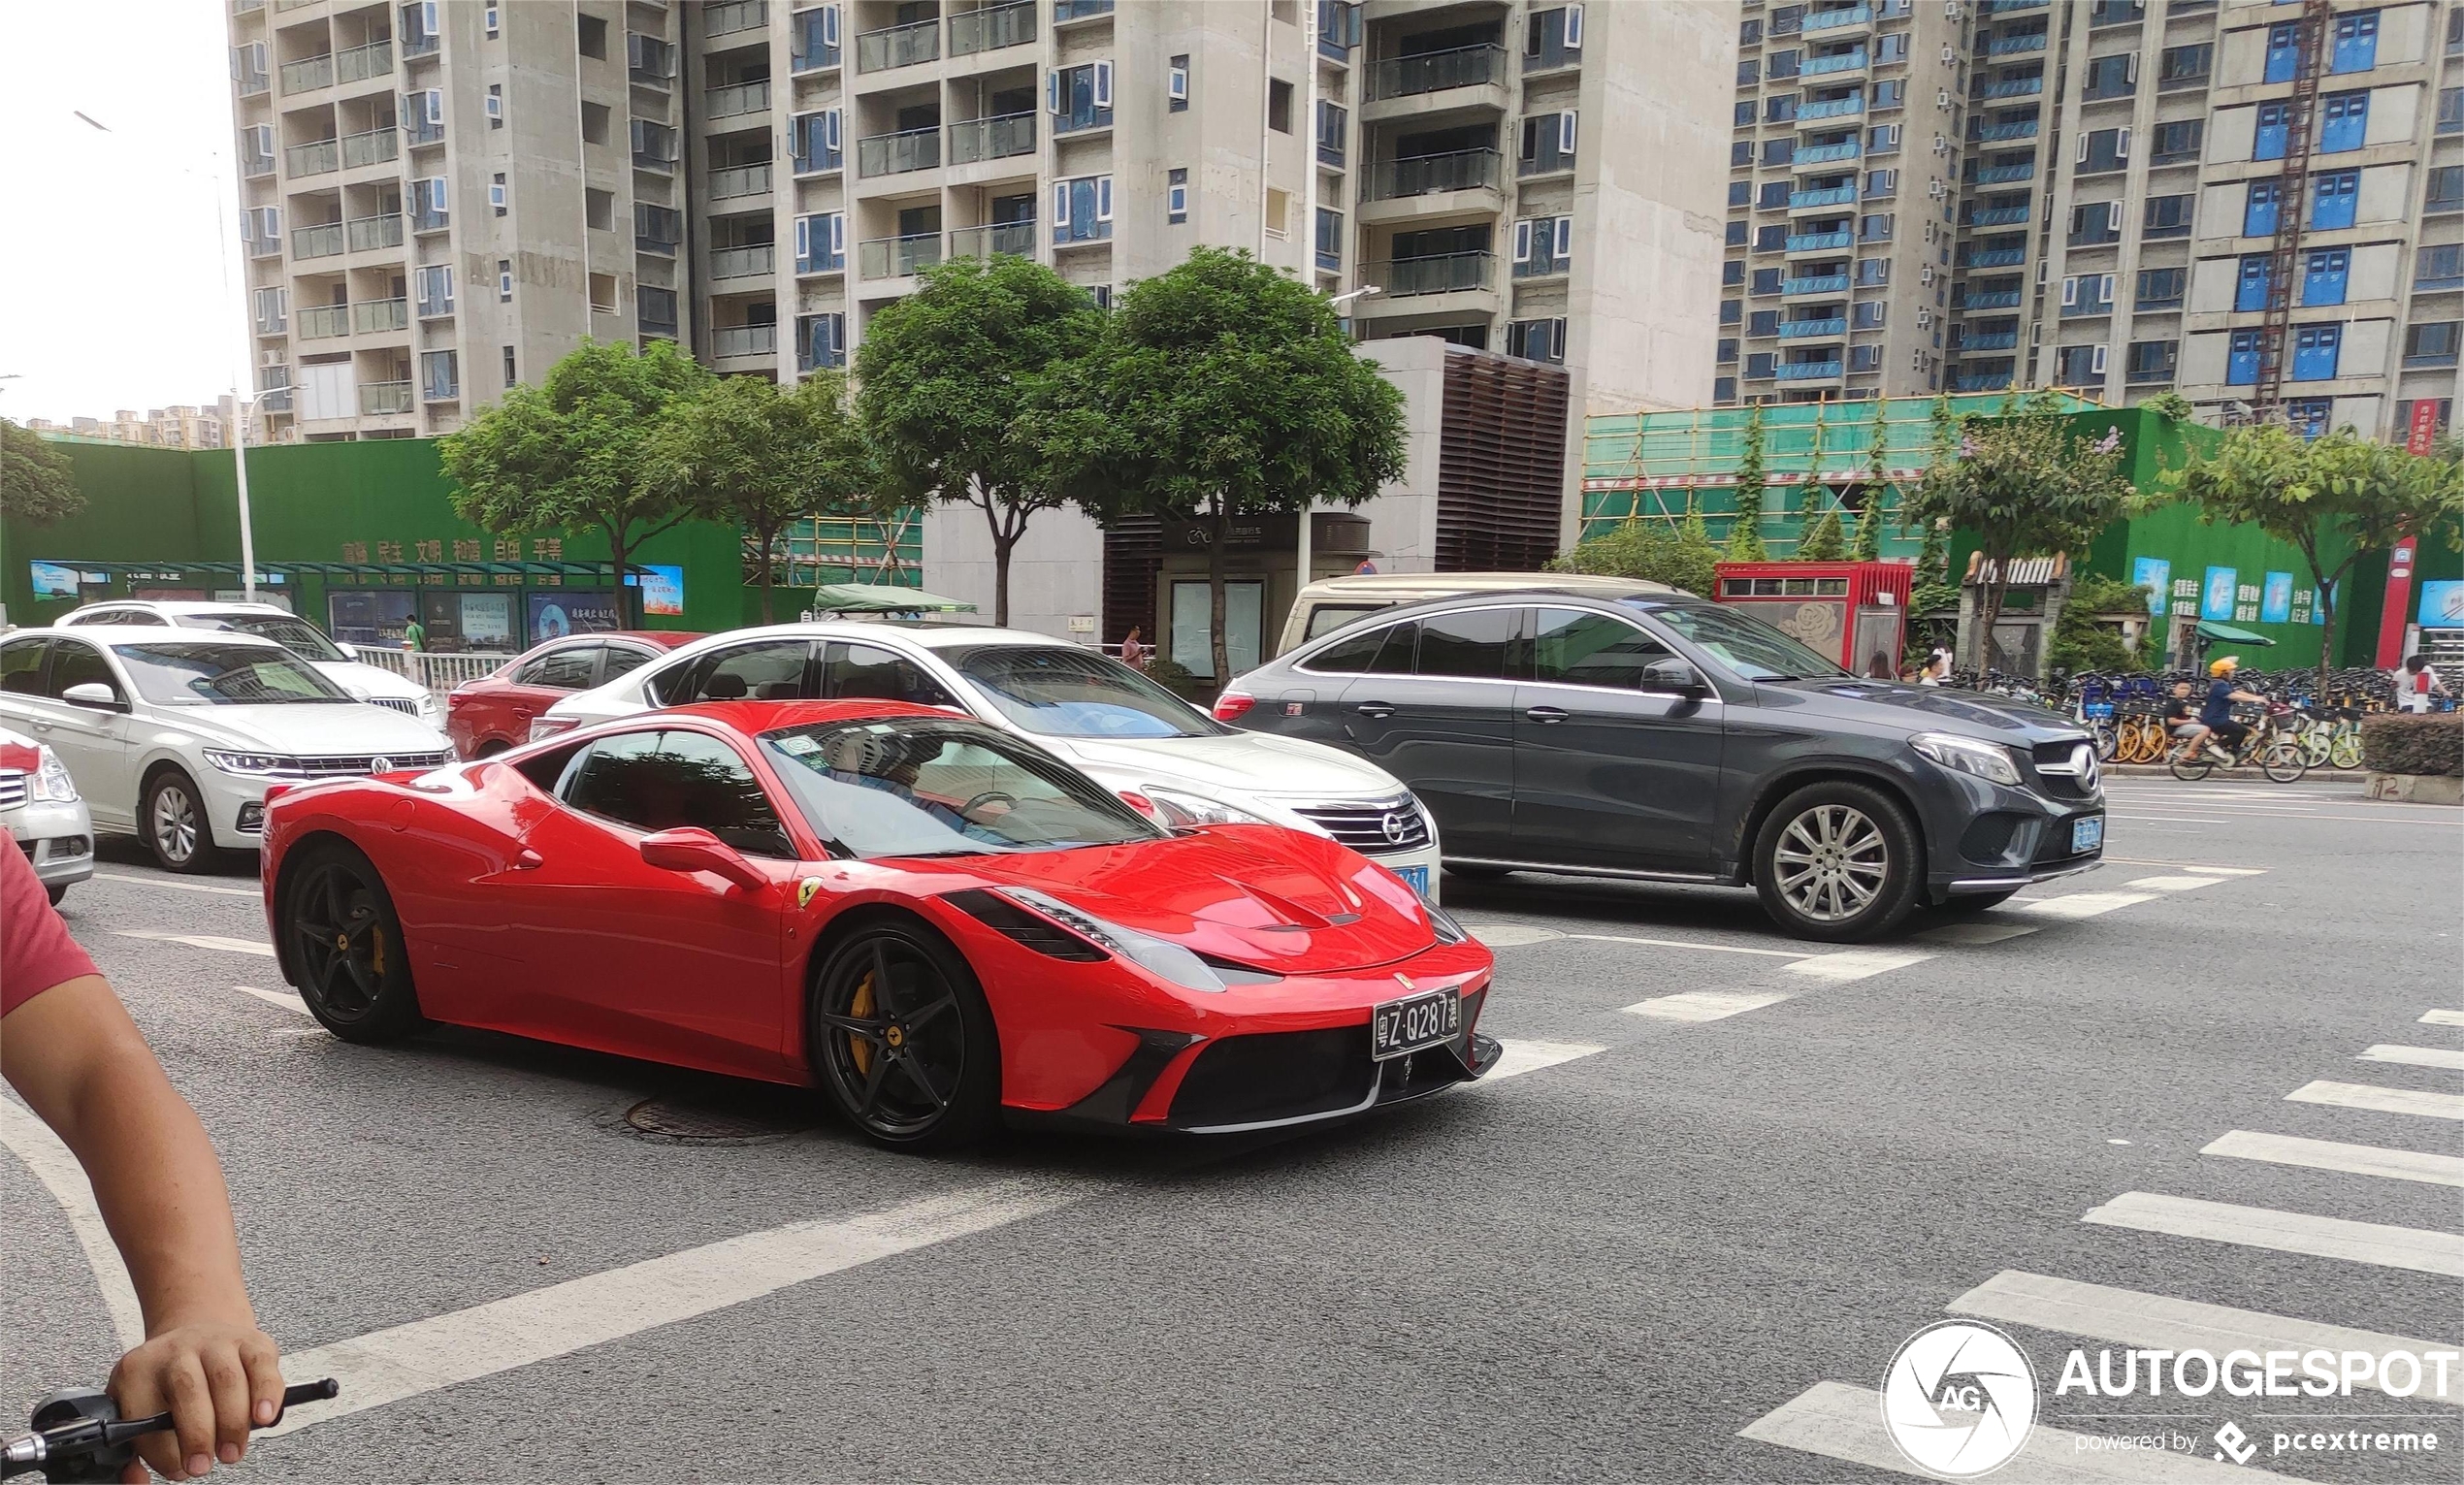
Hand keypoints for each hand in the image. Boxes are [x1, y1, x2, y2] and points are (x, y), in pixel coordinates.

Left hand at [107, 1320, 283, 1481]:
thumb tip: (136, 1481)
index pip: (144, 1414)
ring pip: (227, 1379)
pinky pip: (262, 1365)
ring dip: (232, 1422)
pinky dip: (267, 1393)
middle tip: (203, 1466)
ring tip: (232, 1453)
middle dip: (197, 1435)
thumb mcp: (135, 1405)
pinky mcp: (251, 1341)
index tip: (178, 1469)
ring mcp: (216, 1341)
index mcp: (137, 1370)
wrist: (196, 1330)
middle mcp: (176, 1351)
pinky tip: (264, 1417)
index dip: (161, 1451)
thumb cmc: (166, 1381)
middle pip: (188, 1390)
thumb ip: (134, 1446)